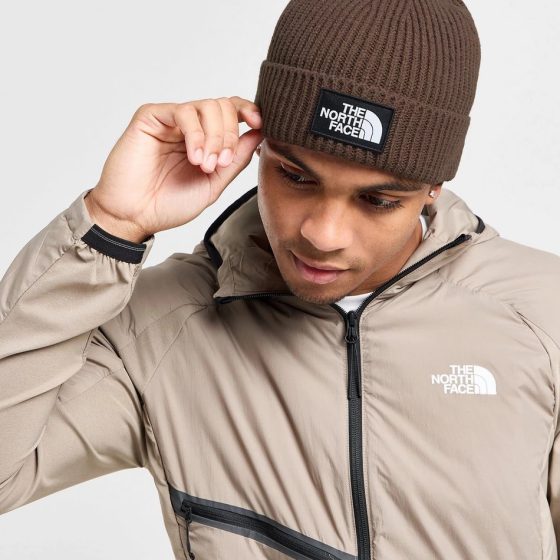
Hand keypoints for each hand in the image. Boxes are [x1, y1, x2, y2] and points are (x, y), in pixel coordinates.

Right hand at [84, 97, 262, 241]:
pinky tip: (194, 156)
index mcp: (206, 140)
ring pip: (206, 105)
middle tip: (220, 162)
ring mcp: (170, 120)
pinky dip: (195, 134)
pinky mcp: (150, 117)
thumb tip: (259, 134)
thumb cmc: (169, 204)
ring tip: (205, 165)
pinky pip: (182, 111)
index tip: (259, 123)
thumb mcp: (214, 184)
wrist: (135, 216)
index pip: (231, 112)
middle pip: (223, 106)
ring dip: (214, 136)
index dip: (248, 111)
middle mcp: (190, 127)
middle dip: (230, 134)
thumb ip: (236, 159)